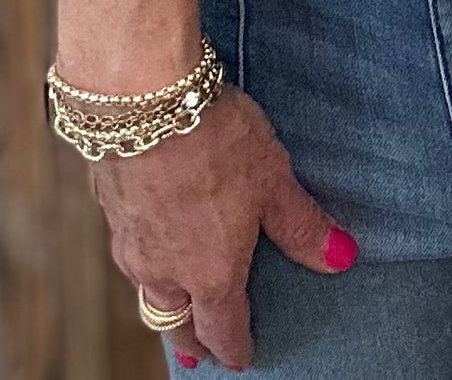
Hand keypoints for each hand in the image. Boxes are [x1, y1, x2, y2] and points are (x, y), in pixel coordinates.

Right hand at [96, 83, 355, 370]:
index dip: (234, 348)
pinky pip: (127, 250)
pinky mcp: (110, 208)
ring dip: (163, 302)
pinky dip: (142, 258)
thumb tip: (341, 258)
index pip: (223, 329)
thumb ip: (301, 224)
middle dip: (190, 339)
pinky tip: (149, 238)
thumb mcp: (273, 180)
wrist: (142, 97)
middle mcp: (165, 271)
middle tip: (200, 351)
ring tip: (174, 302)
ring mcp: (130, 243)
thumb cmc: (214, 138)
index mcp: (210, 274)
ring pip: (147, 291)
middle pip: (176, 323)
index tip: (240, 359)